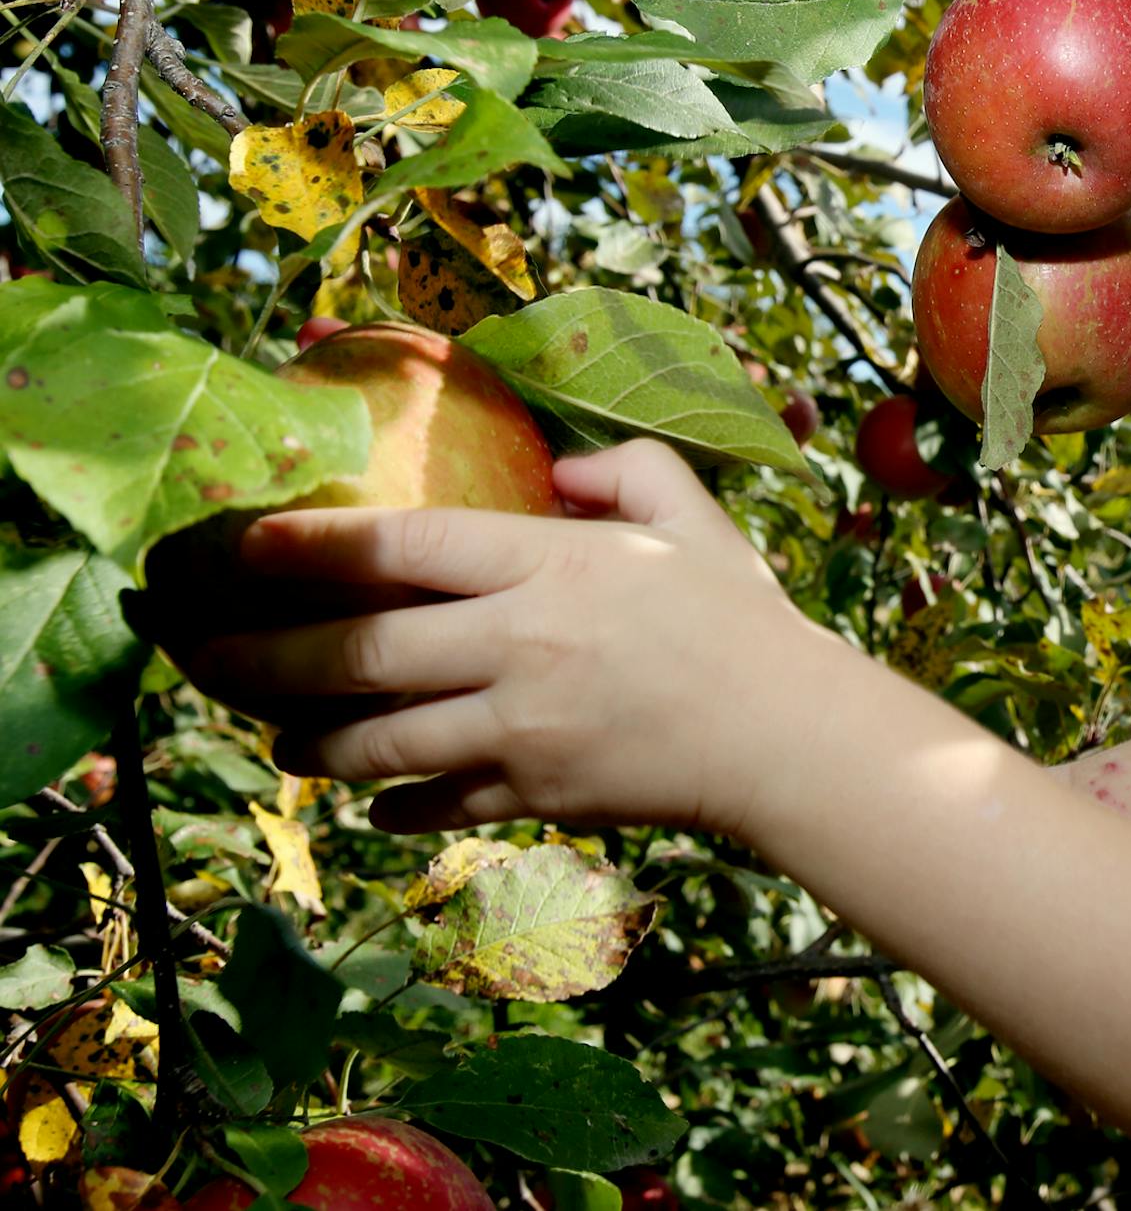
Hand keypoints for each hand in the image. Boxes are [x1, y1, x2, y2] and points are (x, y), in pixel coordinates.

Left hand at [161, 439, 835, 836]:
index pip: (398, 549)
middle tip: (201, 650)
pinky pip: (435, 805)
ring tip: (275, 730)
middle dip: (261, 655)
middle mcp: (519, 647)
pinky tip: (369, 800)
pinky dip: (391, 806)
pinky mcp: (535, 795)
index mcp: (549, 567)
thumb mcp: (690, 515)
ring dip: (309, 739)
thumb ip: (618, 470)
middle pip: (357, 655)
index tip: (240, 541)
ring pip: (376, 742)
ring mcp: (521, 730)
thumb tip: (554, 465)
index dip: (307, 544)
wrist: (789, 736)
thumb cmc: (741, 618)